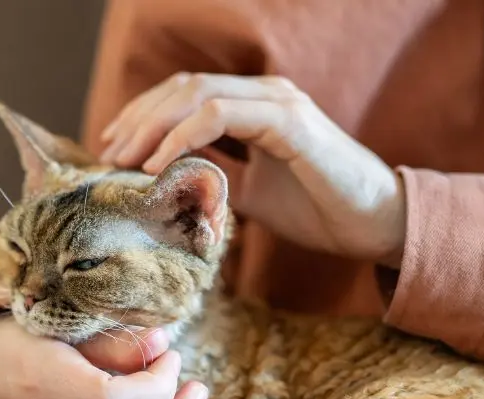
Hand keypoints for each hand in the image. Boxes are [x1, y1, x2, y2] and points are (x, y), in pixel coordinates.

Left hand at [99, 73, 406, 265]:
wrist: (374, 226)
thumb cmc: (318, 211)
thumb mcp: (251, 194)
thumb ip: (214, 179)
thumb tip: (166, 189)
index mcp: (256, 105)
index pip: (187, 94)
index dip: (144, 115)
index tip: (113, 147)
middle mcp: (265, 94)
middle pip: (183, 87)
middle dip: (139, 118)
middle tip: (109, 153)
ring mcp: (278, 102)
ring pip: (196, 95)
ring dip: (152, 126)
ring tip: (125, 159)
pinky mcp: (288, 122)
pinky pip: (220, 116)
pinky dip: (182, 138)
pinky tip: (158, 166)